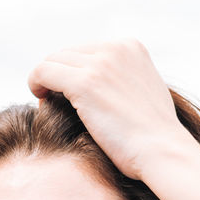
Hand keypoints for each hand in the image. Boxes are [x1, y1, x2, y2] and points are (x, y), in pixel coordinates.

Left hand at [27, 39, 199, 179]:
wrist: (163, 152)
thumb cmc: (153, 137)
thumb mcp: (143, 93)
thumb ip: (123, 80)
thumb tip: (100, 85)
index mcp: (130, 47)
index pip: (85, 50)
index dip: (72, 71)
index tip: (68, 92)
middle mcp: (116, 48)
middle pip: (66, 53)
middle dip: (57, 75)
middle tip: (53, 98)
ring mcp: (101, 64)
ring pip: (52, 61)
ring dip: (45, 80)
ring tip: (46, 101)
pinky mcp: (84, 83)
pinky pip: (43, 72)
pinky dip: (36, 83)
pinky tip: (40, 99)